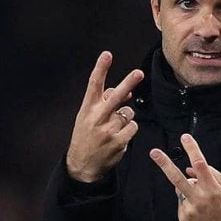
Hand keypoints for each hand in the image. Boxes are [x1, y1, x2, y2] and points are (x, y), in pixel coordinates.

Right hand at [66, 51, 143, 182]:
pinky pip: (133, 127)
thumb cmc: (87, 135)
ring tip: (113, 128)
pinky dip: (129, 129)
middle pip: (115, 96)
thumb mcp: (88, 116)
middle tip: (139, 73)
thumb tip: (128, 91)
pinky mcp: (118, 142)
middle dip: (128, 83)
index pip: (94, 85)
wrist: (82, 165)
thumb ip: (106, 102)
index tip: (107, 55)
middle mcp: (97, 118)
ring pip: (128, 113)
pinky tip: (119, 136)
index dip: (101, 68)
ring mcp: (108, 130)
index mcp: (87, 109)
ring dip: (125, 118)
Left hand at [150, 134, 220, 220]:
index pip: (200, 164)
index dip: (192, 149)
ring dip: (188, 190)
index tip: (185, 138)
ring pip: (181, 189)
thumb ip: (213, 175)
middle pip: (177, 178)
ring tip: (203, 203)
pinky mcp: (183, 217)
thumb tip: (191, 168)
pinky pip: (182, 202)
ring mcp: (189, 209)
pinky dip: (188, 202)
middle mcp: (199, 198)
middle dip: (164, 164)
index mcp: (213, 189)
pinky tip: (199, 211)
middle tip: (154, 152)